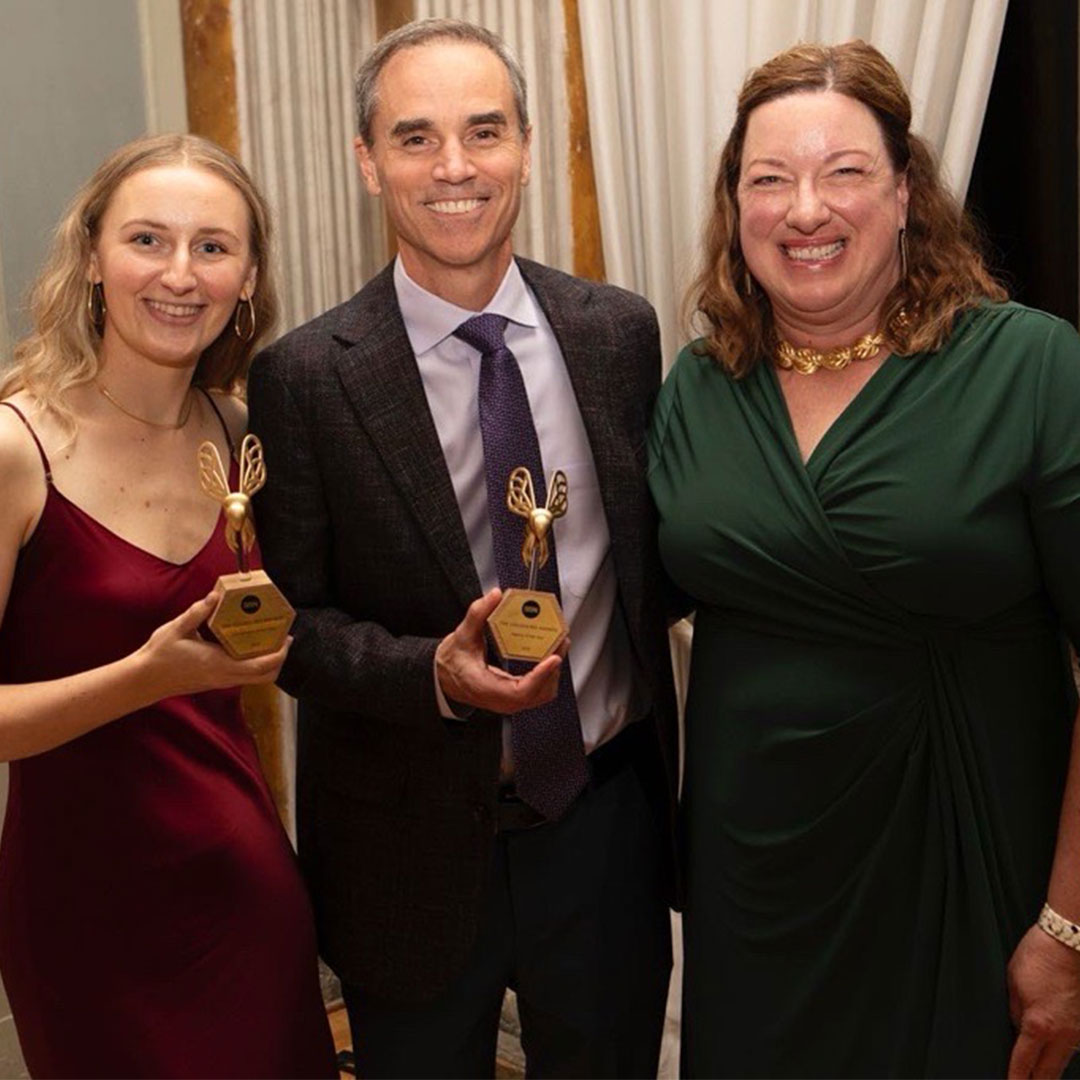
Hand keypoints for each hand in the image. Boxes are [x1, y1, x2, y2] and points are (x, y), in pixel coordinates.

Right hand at [137, 591, 289, 697]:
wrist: (144, 681)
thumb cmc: (159, 655)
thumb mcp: (177, 628)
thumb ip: (198, 611)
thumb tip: (216, 595)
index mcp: (220, 664)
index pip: (261, 665)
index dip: (280, 653)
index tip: (288, 637)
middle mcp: (225, 676)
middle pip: (266, 676)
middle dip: (280, 659)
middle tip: (284, 638)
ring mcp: (221, 681)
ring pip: (256, 678)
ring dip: (268, 661)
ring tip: (269, 639)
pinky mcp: (216, 682)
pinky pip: (244, 676)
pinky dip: (254, 664)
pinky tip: (248, 646)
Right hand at [435, 588, 563, 714]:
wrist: (445, 677)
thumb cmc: (452, 662)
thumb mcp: (461, 635)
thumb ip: (477, 614)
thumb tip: (494, 596)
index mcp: (485, 688)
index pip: (520, 691)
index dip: (540, 676)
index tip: (553, 657)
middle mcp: (501, 700)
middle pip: (539, 692)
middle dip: (554, 667)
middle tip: (560, 641)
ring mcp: (510, 701)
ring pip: (543, 693)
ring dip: (554, 670)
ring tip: (558, 644)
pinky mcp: (516, 697)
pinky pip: (539, 689)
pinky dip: (548, 673)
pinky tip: (549, 653)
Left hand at [1007, 924, 1079, 1077]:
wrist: (1069, 942)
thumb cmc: (1039, 957)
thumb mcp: (1012, 984)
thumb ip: (1015, 1012)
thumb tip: (1017, 1029)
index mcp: (1038, 1025)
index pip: (1024, 1064)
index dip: (1016, 1079)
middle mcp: (1064, 1034)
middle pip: (1049, 1073)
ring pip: (1063, 1061)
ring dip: (1049, 1065)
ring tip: (1036, 1063)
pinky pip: (1073, 1044)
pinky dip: (1062, 1047)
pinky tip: (1052, 1041)